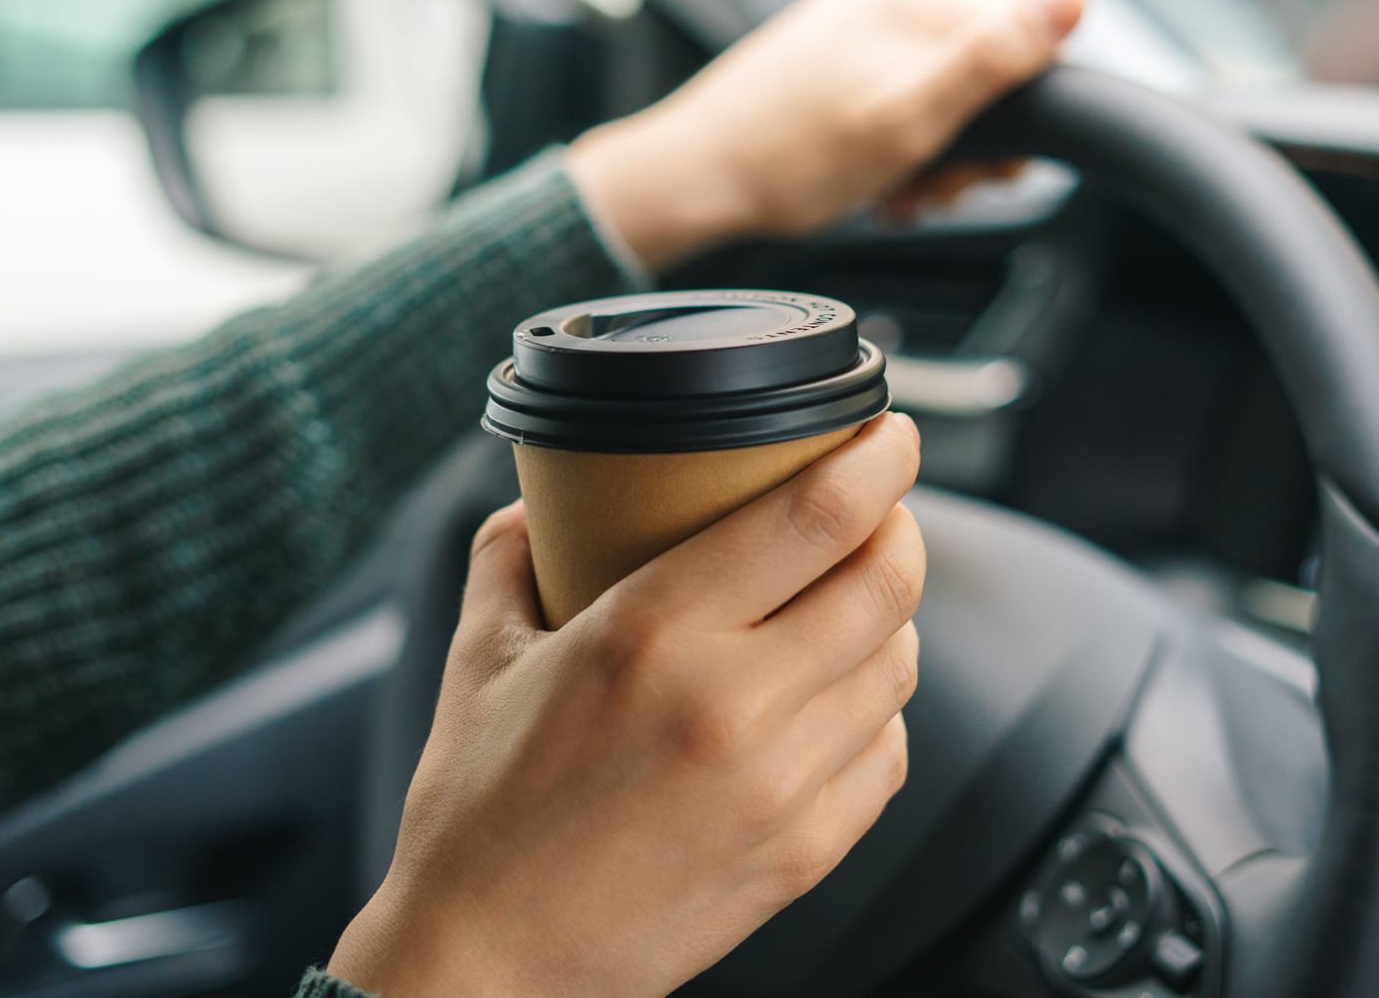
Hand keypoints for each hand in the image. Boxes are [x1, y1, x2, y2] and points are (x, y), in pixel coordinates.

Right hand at [327, 413, 924, 997]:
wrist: (489, 967)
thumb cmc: (479, 814)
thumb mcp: (480, 659)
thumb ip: (511, 555)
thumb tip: (538, 498)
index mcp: (652, 634)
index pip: (818, 515)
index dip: (880, 459)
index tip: (892, 434)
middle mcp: (733, 705)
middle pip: (885, 582)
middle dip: (900, 528)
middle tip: (878, 510)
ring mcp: (781, 786)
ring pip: (899, 664)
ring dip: (890, 618)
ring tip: (851, 601)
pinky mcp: (805, 854)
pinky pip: (890, 752)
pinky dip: (879, 710)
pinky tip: (838, 698)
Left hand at [567, 0, 1084, 271]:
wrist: (699, 181)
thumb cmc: (793, 158)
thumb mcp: (912, 115)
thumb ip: (995, 55)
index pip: (1022, 36)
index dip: (1018, 113)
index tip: (988, 166)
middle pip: (981, 66)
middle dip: (971, 140)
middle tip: (933, 186)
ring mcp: (853, 21)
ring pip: (941, 90)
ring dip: (934, 152)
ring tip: (898, 189)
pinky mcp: (831, 56)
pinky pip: (897, 95)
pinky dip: (899, 144)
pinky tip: (875, 179)